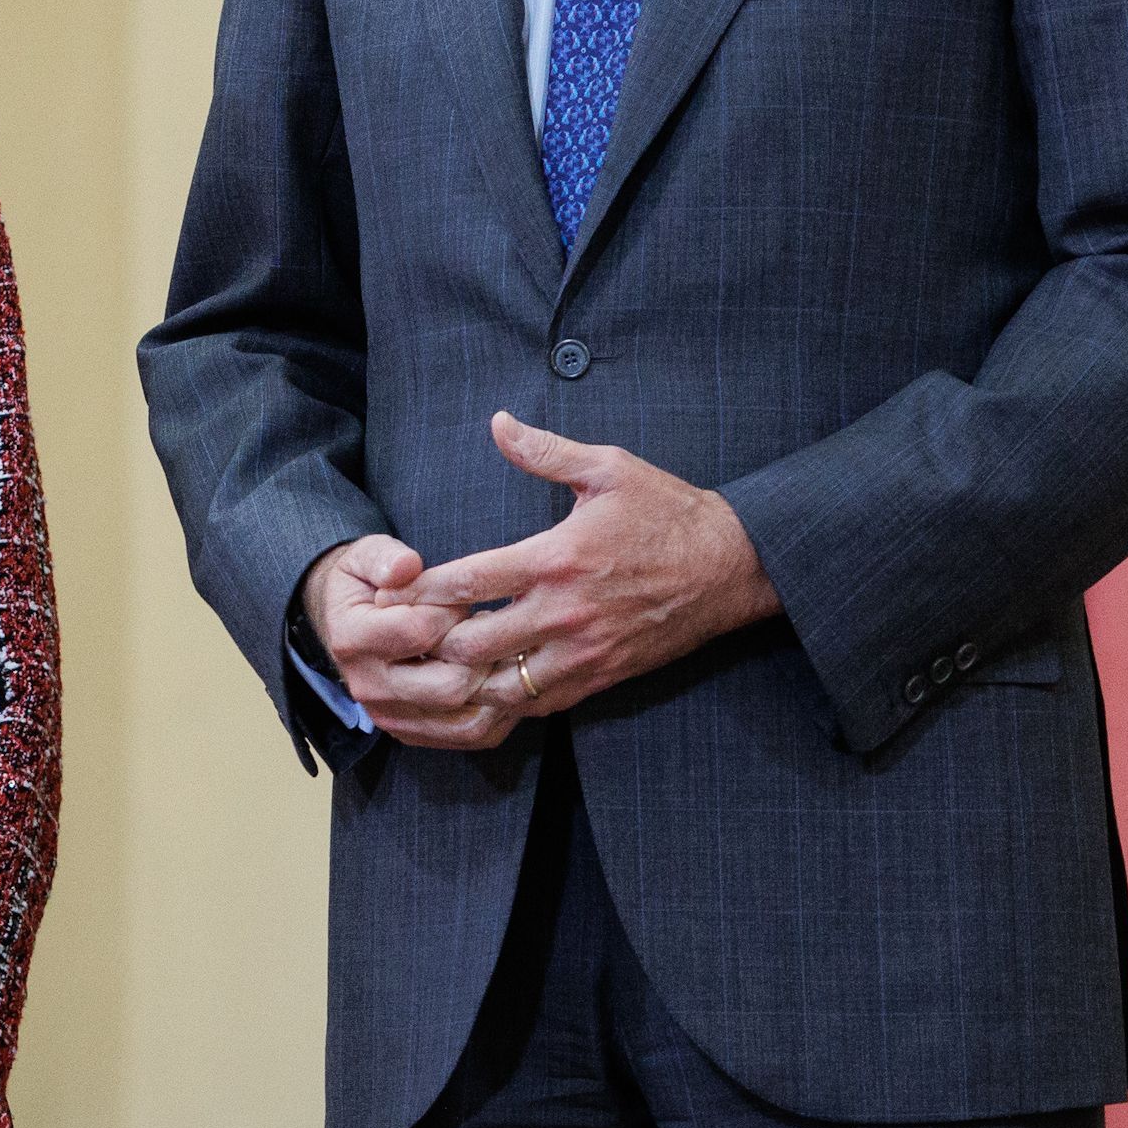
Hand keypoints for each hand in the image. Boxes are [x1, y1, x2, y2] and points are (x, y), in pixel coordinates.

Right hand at [305, 533, 511, 750]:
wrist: (345, 622)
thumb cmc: (366, 583)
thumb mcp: (366, 556)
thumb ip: (386, 557)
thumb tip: (407, 566)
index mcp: (352, 639)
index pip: (419, 632)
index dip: (452, 609)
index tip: (462, 596)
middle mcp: (367, 685)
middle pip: (447, 685)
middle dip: (479, 653)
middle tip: (485, 625)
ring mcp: (387, 715)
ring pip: (463, 719)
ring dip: (493, 685)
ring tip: (498, 652)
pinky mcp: (408, 731)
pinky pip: (467, 736)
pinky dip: (496, 713)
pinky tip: (503, 679)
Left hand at [413, 414, 780, 714]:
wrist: (731, 567)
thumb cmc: (667, 512)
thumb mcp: (609, 468)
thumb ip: (545, 451)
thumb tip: (497, 423)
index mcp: (557, 557)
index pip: (468, 581)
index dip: (422, 590)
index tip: (396, 591)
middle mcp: (565, 611)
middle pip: (472, 644)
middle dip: (433, 641)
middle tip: (410, 633)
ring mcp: (583, 651)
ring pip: (501, 686)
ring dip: (466, 677)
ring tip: (441, 664)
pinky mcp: (601, 677)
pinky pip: (539, 704)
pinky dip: (505, 699)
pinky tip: (485, 683)